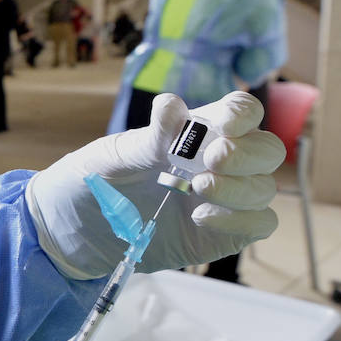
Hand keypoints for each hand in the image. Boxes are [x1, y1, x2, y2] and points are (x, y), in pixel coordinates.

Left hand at [26, 92, 284, 278]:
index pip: (240, 113)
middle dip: (247, 153)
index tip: (223, 124)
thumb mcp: (113, 157)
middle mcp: (217, 163)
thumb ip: (147, 139)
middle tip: (212, 160)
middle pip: (267, 150)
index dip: (242, 114)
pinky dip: (239, 220)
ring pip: (264, 187)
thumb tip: (172, 107)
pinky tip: (200, 217)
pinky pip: (258, 223)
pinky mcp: (223, 233)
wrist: (74, 229)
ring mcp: (223, 199)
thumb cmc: (94, 181)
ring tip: (198, 188)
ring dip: (239, 186)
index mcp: (194, 132)